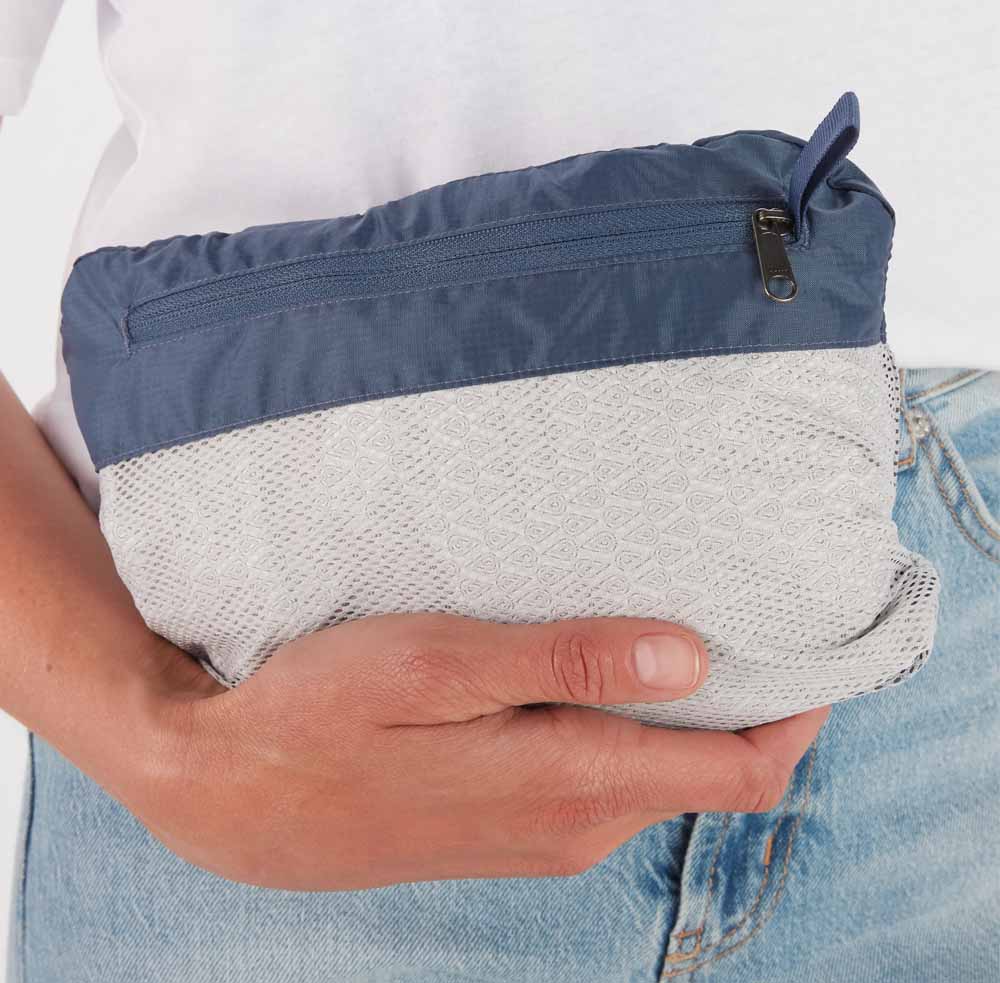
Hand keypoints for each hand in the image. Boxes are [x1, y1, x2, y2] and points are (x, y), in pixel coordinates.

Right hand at [122, 613, 828, 890]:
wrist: (234, 795)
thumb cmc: (325, 711)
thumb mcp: (443, 663)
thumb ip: (569, 662)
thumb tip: (691, 657)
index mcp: (572, 782)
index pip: (741, 770)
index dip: (796, 714)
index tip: (814, 648)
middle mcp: (573, 825)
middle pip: (707, 773)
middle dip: (744, 705)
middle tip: (744, 617)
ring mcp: (541, 836)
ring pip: (654, 778)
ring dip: (679, 716)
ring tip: (667, 633)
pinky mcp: (508, 830)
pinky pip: (603, 786)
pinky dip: (625, 734)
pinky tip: (588, 681)